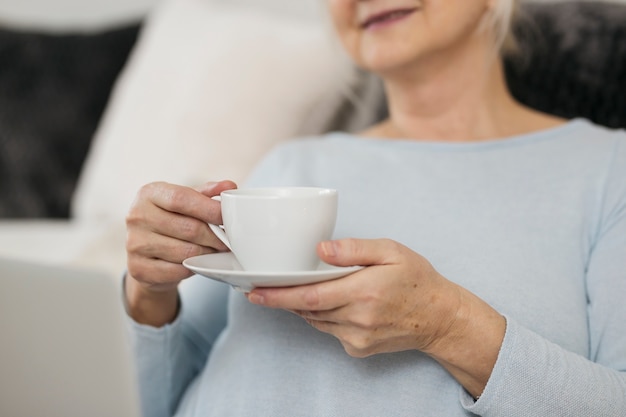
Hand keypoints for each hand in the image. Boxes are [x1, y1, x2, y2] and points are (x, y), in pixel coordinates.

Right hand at [125, 180, 235, 324]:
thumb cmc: (170, 222)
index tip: (226, 217)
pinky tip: (196, 263)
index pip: (181, 199)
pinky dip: (192, 269)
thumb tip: (228, 186)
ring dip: (206, 254)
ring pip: (185, 252)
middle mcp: (137, 216)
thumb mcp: (185, 202)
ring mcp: (134, 243)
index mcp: (149, 194)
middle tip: (226, 241)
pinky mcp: (138, 269)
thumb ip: (206, 193)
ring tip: (214, 251)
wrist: (145, 254)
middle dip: (214, 236)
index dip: (208, 209)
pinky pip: (177, 271)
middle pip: (188, 228)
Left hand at [246, 238, 504, 396]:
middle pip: (308, 310)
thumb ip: (354, 249)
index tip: (255, 291)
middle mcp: (357, 319)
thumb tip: (320, 249)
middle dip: (282, 300)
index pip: (310, 296)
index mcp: (363, 292)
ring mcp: (357, 338)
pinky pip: (330, 331)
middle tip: (261, 290)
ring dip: (304, 307)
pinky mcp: (359, 349)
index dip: (279, 295)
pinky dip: (323, 317)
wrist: (440, 318)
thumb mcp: (391, 252)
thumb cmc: (417, 280)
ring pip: (316, 321)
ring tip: (298, 290)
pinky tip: (333, 304)